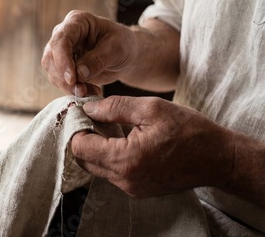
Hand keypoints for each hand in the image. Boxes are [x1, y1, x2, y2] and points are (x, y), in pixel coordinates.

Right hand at [41, 10, 137, 95]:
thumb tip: (79, 74)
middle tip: (82, 91)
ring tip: (90, 92)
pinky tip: (89, 91)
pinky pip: (58, 80)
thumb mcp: (116, 49)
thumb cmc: (123, 44)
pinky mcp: (61, 66)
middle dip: (64, 78)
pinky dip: (71, 90)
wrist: (124, 55)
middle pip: (50, 57)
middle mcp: (63, 34)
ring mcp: (60, 51)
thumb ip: (98, 60)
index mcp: (77, 22)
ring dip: (68, 86)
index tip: (73, 79)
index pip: (60, 40)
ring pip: (51, 71)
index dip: (63, 60)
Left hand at [71, 96, 235, 196]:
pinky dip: (109, 156)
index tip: (84, 111)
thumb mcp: (152, 108)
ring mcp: (131, 188)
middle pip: (83, 159)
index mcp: (126, 159)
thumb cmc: (189, 130)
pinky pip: (111, 173)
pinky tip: (122, 140)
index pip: (79, 147)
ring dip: (96, 147)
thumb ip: (115, 107)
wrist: (218, 158)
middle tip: (94, 117)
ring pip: (95, 167)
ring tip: (109, 126)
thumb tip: (88, 108)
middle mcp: (125, 179)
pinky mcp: (137, 190)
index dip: (78, 126)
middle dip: (83, 137)